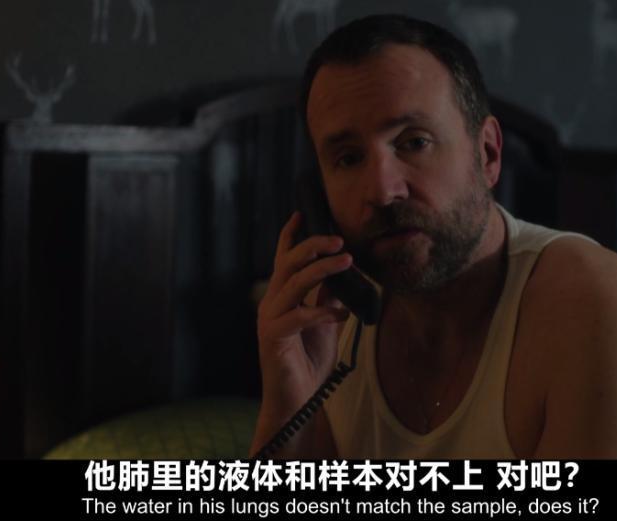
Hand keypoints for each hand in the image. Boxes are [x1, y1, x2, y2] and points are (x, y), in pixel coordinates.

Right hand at [252, 212, 351, 452]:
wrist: (298, 400)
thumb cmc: (309, 361)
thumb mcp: (326, 322)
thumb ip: (328, 297)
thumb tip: (342, 272)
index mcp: (282, 296)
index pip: (283, 259)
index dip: (290, 236)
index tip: (302, 213)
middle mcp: (272, 303)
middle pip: (288, 263)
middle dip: (313, 246)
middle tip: (339, 240)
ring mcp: (270, 319)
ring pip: (293, 283)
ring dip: (322, 269)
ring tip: (346, 261)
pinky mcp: (273, 337)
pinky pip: (299, 315)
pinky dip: (322, 311)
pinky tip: (342, 314)